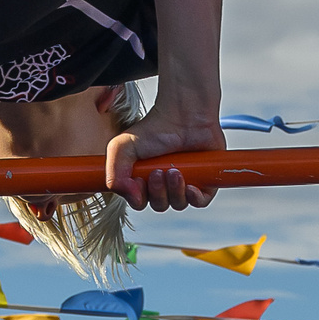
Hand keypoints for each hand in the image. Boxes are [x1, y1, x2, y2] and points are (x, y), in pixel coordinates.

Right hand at [106, 101, 222, 211]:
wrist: (184, 114)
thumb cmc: (156, 127)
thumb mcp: (122, 147)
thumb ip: (114, 173)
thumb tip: (128, 194)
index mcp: (144, 178)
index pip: (139, 202)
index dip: (138, 198)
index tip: (138, 182)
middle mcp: (164, 183)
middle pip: (159, 205)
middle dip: (158, 192)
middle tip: (158, 172)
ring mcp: (184, 183)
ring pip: (178, 204)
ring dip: (175, 191)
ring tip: (175, 171)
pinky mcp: (204, 181)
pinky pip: (200, 202)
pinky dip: (194, 198)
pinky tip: (190, 185)